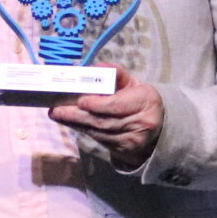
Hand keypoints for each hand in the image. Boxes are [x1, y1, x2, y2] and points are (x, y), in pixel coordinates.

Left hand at [49, 68, 165, 171]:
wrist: (160, 128)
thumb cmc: (140, 100)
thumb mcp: (134, 83)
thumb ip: (117, 73)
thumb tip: (97, 67)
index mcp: (145, 101)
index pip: (117, 105)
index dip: (97, 104)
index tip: (80, 100)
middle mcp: (142, 123)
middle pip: (104, 121)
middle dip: (77, 116)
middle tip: (56, 110)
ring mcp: (133, 140)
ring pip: (100, 133)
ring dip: (76, 124)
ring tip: (59, 115)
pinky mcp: (125, 150)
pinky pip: (101, 141)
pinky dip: (84, 131)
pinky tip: (72, 123)